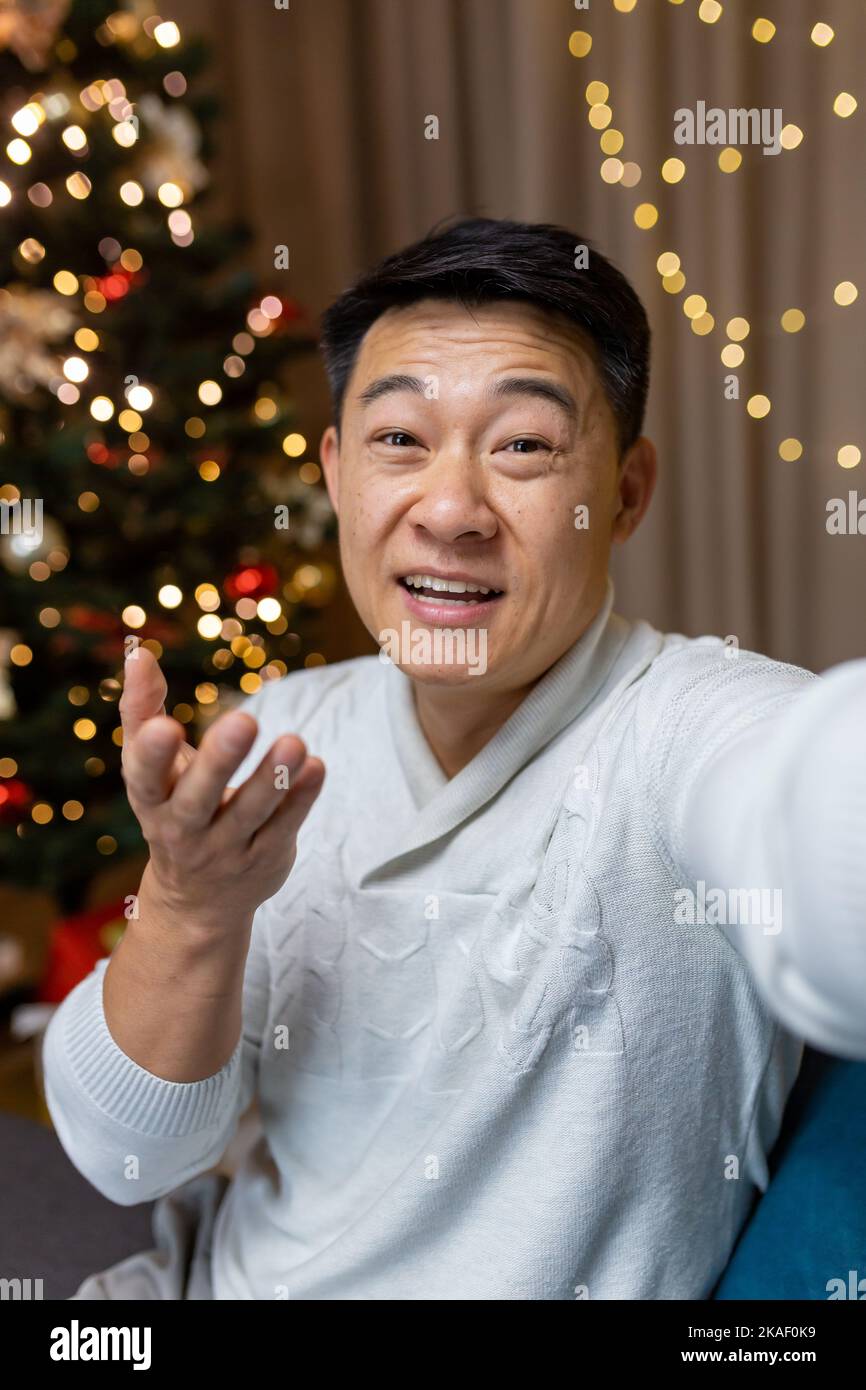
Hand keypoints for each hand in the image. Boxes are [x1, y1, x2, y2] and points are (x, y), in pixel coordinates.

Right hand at [119, 647, 324, 931]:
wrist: (197, 901)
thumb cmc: (173, 809)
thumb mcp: (151, 767)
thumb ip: (143, 709)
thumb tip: (139, 652)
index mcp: (152, 800)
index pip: (145, 778)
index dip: (152, 754)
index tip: (165, 724)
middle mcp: (184, 830)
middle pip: (200, 799)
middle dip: (221, 762)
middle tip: (245, 719)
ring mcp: (226, 850)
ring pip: (250, 814)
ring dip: (273, 778)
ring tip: (295, 741)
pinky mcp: (264, 859)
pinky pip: (284, 827)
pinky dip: (301, 798)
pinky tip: (316, 766)